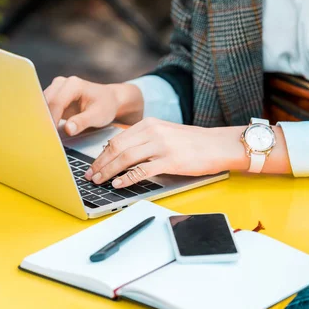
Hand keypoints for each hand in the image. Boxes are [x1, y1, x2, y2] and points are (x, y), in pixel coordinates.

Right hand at [43, 76, 143, 135]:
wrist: (110, 100)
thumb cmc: (106, 106)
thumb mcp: (98, 115)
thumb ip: (82, 122)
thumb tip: (68, 129)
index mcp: (73, 84)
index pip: (56, 103)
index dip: (51, 120)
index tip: (50, 135)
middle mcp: (62, 83)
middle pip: (46, 103)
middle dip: (44, 121)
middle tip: (44, 138)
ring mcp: (56, 89)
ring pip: (42, 105)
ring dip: (42, 120)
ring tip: (44, 136)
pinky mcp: (54, 96)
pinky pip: (45, 108)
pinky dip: (45, 119)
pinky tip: (47, 131)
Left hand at [84, 118, 250, 187]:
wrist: (218, 145)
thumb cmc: (193, 142)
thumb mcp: (165, 133)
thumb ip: (145, 140)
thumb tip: (121, 154)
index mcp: (149, 124)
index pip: (118, 139)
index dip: (101, 154)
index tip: (93, 164)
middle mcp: (153, 132)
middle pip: (117, 148)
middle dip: (100, 163)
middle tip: (90, 175)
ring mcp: (161, 146)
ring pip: (126, 158)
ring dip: (109, 171)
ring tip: (99, 181)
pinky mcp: (170, 161)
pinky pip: (142, 170)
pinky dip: (127, 178)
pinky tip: (119, 184)